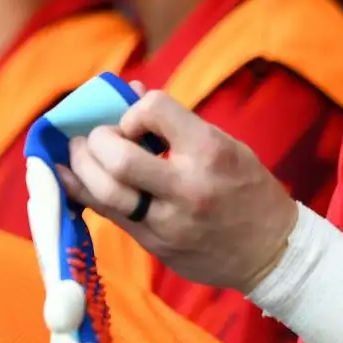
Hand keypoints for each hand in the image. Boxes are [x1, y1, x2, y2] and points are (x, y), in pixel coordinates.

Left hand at [60, 87, 297, 292]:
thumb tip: (129, 92)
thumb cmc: (247, 187)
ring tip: (77, 154)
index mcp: (210, 151)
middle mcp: (188, 187)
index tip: (137, 122)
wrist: (272, 250)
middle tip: (95, 138)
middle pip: (119, 159)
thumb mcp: (224, 144)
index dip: (135, 110)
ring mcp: (169, 222)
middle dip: (97, 141)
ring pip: (105, 193)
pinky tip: (71, 180)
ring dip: (81, 168)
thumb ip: (175, 123)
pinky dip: (85, 194)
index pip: (153, 110)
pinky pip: (110, 217)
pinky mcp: (157, 246)